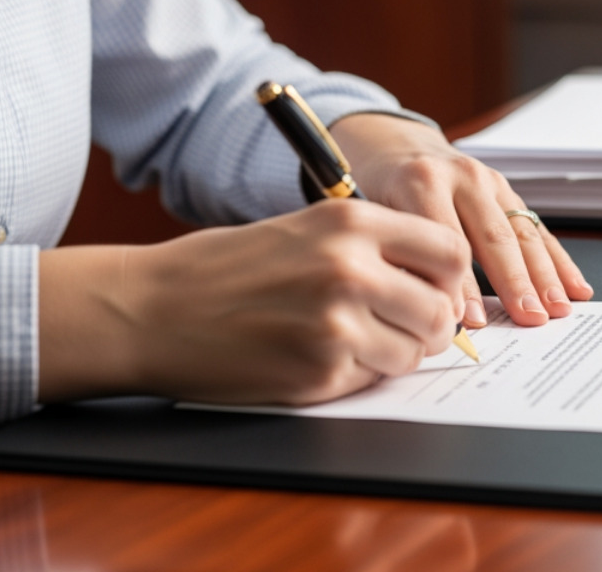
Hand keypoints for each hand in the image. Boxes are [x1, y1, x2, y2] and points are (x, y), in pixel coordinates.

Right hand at [38, 200, 471, 405]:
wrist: (150, 309)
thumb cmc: (225, 268)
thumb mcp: (308, 228)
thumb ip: (375, 245)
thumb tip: (441, 278)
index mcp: (352, 221)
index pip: (451, 253)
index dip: (449, 279)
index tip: (435, 290)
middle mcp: (351, 267)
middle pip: (441, 309)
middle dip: (429, 325)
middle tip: (404, 327)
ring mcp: (336, 323)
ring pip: (414, 352)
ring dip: (394, 353)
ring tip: (352, 340)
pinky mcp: (318, 371)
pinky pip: (370, 380)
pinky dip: (354, 375)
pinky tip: (316, 356)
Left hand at [330, 114, 593, 327]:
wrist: (390, 145)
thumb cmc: (374, 188)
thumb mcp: (370, 217)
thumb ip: (399, 257)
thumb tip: (430, 313)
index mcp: (421, 181)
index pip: (449, 241)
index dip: (462, 285)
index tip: (471, 323)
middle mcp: (461, 176)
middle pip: (495, 235)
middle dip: (515, 282)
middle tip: (529, 318)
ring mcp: (489, 180)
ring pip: (523, 232)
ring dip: (544, 275)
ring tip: (556, 309)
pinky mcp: (506, 190)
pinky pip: (537, 228)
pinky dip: (558, 260)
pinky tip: (575, 287)